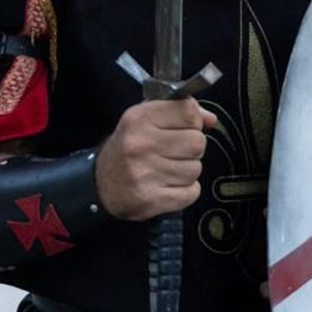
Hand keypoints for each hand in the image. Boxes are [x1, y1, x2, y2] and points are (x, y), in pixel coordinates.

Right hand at [95, 96, 218, 220]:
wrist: (101, 185)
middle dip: (191, 147)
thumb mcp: (145, 120)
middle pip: (197, 142)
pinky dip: (185, 191)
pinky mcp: (152, 200)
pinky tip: (168, 185)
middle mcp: (141, 145)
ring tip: (168, 169)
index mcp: (139, 119)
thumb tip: (210, 119)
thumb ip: (179, 113)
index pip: (188, 112)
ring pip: (196, 169)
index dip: (193, 120)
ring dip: (187, 170)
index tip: (184, 126)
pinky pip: (192, 192)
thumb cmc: (127, 149)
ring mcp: (146, 174)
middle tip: (175, 151)